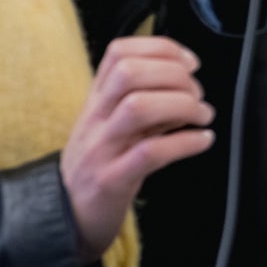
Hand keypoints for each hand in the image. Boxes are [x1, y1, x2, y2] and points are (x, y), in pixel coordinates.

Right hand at [60, 37, 214, 264]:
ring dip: (182, 105)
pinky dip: (185, 142)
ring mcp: (101, 149)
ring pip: (138, 107)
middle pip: (129, 73)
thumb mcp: (115, 126)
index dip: (161, 49)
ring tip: (202, 115)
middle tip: (197, 95)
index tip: (189, 62)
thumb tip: (187, 86)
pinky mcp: (111, 180)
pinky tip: (202, 141)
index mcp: (97, 101)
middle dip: (174, 75)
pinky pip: (150, 153)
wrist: (65, 218)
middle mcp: (96, 119)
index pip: (119, 53)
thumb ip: (147, 103)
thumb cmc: (98, 167)